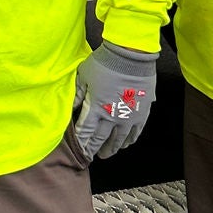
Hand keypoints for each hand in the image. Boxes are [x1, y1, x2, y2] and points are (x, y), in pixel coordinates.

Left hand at [73, 42, 157, 159]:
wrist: (131, 56)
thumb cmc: (105, 63)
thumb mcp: (84, 76)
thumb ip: (77, 94)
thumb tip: (70, 108)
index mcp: (95, 108)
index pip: (86, 132)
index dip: (82, 142)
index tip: (78, 150)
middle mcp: (112, 116)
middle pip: (101, 139)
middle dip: (94, 148)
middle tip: (91, 156)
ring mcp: (128, 117)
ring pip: (119, 139)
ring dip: (112, 148)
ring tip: (107, 154)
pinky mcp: (141, 113)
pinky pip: (135, 132)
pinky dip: (129, 140)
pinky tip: (126, 144)